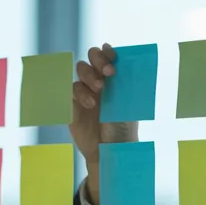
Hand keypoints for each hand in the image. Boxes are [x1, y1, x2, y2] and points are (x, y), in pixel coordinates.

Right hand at [71, 44, 138, 204]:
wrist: (108, 151)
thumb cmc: (122, 129)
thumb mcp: (128, 106)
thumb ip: (126, 86)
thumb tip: (134, 65)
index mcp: (113, 79)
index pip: (108, 56)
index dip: (108, 53)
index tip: (113, 60)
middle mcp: (98, 80)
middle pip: (91, 58)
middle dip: (98, 61)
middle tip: (108, 73)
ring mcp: (84, 90)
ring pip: (80, 71)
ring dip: (89, 76)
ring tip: (99, 91)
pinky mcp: (72, 103)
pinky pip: (70, 89)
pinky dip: (80, 93)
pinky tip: (90, 104)